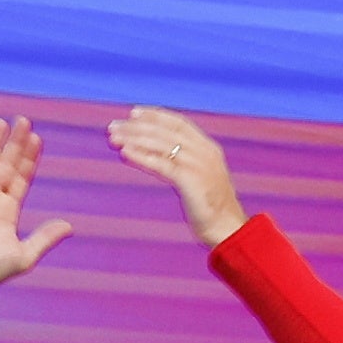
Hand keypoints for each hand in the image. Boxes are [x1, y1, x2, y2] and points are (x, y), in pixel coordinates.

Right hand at [0, 117, 76, 302]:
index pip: (21, 177)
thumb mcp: (25, 256)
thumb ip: (45, 238)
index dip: (29, 158)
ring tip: (1, 122)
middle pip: (5, 164)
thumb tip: (70, 226)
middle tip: (24, 120)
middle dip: (15, 144)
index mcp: (9, 210)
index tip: (38, 139)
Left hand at [107, 106, 247, 245]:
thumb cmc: (212, 209)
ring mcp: (198, 165)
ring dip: (134, 139)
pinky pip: (161, 165)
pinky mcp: (191, 180)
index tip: (134, 112)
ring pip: (161, 145)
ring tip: (113, 138)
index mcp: (208, 149)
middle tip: (113, 126)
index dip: (156, 115)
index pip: (179, 123)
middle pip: (165, 132)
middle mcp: (204, 152)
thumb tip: (159, 158)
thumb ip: (184, 165)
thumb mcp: (200, 179)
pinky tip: (124, 153)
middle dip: (137, 126)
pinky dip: (141, 157)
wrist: (229, 230)